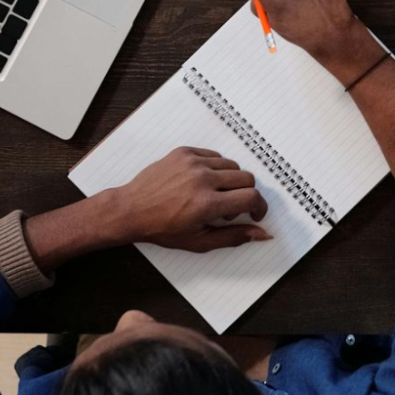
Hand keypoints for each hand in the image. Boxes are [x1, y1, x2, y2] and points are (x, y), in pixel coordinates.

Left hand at [105, 145, 271, 251]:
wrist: (131, 210)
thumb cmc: (162, 229)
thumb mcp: (199, 241)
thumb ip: (234, 237)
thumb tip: (263, 233)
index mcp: (207, 204)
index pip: (251, 197)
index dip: (259, 207)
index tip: (255, 213)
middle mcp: (202, 180)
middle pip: (246, 178)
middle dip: (245, 195)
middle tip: (229, 208)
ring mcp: (193, 163)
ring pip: (232, 166)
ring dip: (230, 181)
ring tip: (214, 195)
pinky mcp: (185, 152)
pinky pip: (214, 156)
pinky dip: (215, 169)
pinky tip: (202, 182)